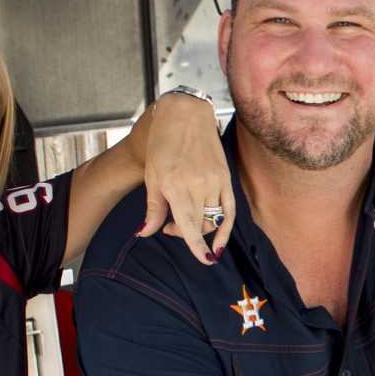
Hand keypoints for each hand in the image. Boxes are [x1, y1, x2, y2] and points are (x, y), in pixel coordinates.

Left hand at [139, 92, 232, 265]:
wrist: (184, 115)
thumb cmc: (162, 144)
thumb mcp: (151, 176)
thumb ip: (152, 208)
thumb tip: (144, 233)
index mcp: (175, 186)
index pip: (190, 225)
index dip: (196, 246)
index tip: (204, 260)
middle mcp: (197, 185)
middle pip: (199, 225)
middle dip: (185, 234)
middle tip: (168, 228)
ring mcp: (214, 182)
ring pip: (213, 219)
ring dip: (201, 229)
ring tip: (184, 222)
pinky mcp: (225, 177)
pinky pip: (229, 210)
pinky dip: (226, 227)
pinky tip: (221, 240)